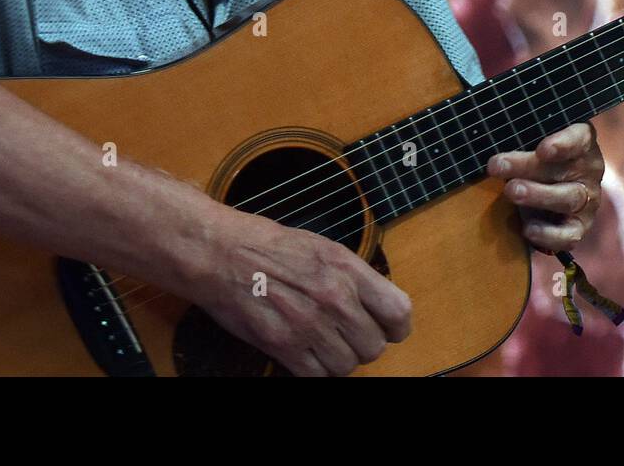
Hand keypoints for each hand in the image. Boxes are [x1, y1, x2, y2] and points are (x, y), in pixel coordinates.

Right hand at [193, 205, 411, 376]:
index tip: (389, 329)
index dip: (397, 327)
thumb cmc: (271, 247)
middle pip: (375, 346)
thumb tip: (379, 305)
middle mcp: (334, 297)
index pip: (398, 312)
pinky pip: (316, 375)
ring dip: (339, 359)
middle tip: (347, 335)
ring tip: (324, 343)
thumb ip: (355, 277)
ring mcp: (309, 323)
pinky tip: (305, 352)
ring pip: (347, 366)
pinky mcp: (284, 345)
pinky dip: (314, 370)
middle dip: (364, 345)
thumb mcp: (324, 248)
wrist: (224, 254)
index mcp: (348, 269)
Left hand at [486, 122, 603, 253]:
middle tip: (497, 166)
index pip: (579, 139)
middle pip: (563, 169)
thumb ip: (520, 139)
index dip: (563, 144)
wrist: (546, 191)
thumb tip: (497, 147)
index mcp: (581, 143)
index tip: (542, 150)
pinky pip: (568, 235)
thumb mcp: (531, 143)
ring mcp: (587, 200)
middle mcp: (588, 170)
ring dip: (536, 196)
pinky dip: (548, 234)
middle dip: (527, 167)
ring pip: (567, 199)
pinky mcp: (579, 227)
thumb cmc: (537, 158)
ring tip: (510, 191)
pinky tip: (528, 229)